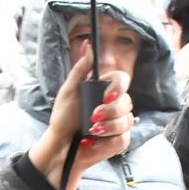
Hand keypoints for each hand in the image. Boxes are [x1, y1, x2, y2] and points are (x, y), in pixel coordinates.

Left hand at [27, 48, 133, 189]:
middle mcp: (115, 105)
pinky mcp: (119, 141)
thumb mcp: (69, 90)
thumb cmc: (64, 118)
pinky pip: (122, 139)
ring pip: (126, 121)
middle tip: (92, 117)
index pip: (123, 79)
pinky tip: (92, 142)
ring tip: (91, 131)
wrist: (61, 145)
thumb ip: (81, 68)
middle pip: (127, 102)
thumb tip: (87, 44)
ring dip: (107, 127)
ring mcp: (119, 123)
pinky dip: (105, 142)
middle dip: (109, 111)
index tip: (106, 96)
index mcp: (105, 89)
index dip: (119, 86)